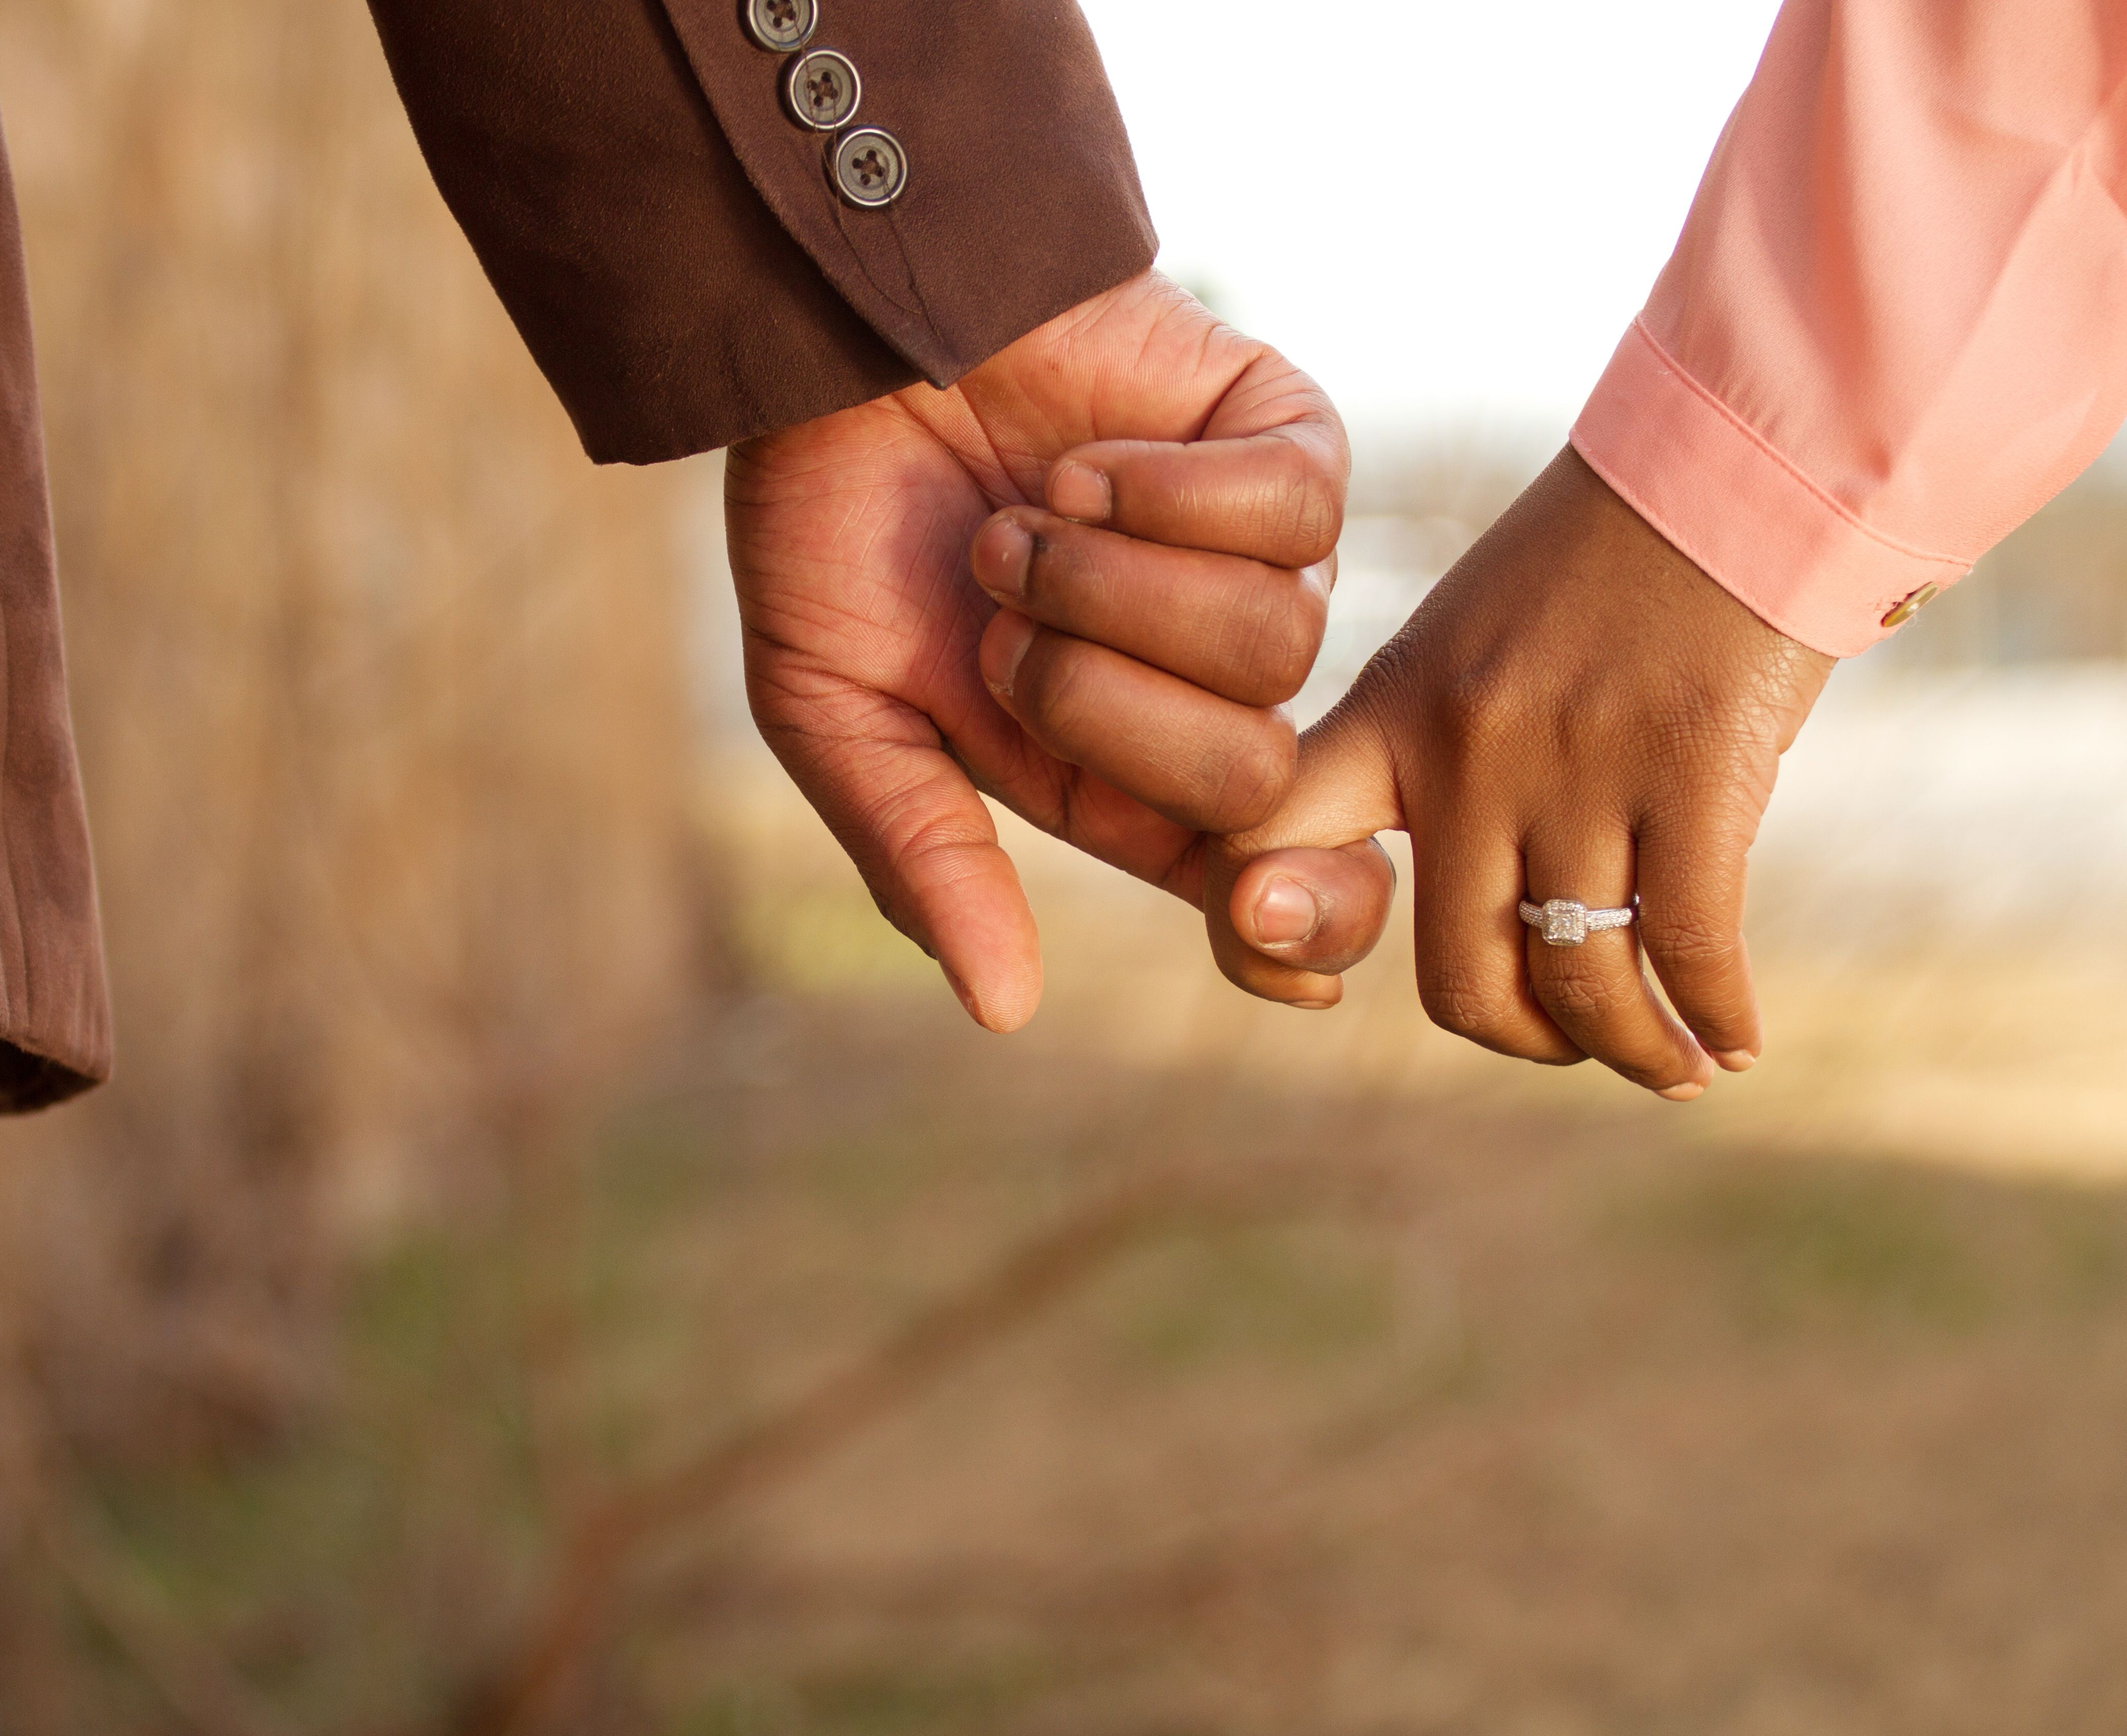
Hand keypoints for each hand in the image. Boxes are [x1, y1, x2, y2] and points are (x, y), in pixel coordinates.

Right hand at [729, 272, 1358, 1030]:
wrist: (836, 334)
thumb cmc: (831, 521)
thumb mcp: (833, 711)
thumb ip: (920, 854)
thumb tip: (1004, 1010)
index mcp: (1112, 769)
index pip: (1256, 877)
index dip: (1295, 926)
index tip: (1272, 943)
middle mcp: (1204, 680)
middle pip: (1253, 772)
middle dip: (1101, 703)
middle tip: (999, 621)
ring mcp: (1256, 561)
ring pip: (1276, 640)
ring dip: (1114, 584)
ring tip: (1024, 524)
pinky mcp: (1284, 444)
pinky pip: (1295, 508)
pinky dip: (1168, 491)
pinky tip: (1083, 464)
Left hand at [1211, 448, 1834, 1097]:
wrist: (1728, 471)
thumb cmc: (1598, 572)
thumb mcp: (1464, 647)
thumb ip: (1428, 759)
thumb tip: (1448, 896)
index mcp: (1393, 714)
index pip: (1259, 843)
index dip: (1260, 940)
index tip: (1316, 984)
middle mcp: (1469, 753)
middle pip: (1458, 979)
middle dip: (1520, 1038)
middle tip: (1566, 1038)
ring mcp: (1581, 767)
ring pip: (1579, 983)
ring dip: (1632, 1052)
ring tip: (1673, 1064)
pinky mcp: (1695, 772)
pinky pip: (1689, 946)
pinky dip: (1715, 1020)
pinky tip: (1735, 1043)